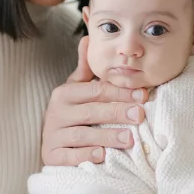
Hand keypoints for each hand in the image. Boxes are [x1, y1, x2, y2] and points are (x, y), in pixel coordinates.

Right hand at [42, 37, 147, 165]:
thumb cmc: (69, 115)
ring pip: (81, 134)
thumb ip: (84, 68)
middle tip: (140, 115)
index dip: (120, 92)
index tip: (143, 94)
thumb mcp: (75, 90)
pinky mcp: (51, 156)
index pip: (96, 91)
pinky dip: (85, 155)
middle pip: (91, 111)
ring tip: (129, 139)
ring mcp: (53, 135)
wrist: (49, 146)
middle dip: (117, 112)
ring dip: (106, 136)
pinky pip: (69, 156)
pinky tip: (102, 155)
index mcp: (65, 94)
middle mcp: (56, 113)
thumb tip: (88, 37)